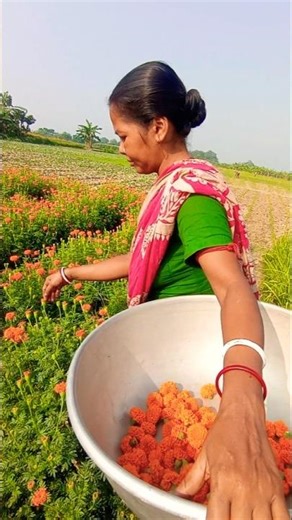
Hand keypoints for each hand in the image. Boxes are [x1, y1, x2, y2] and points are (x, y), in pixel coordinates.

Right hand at [42, 271, 67, 301]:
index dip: (44, 294)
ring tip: (53, 300)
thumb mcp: (52, 284)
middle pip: (49, 290)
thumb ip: (48, 290)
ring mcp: (56, 283)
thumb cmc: (58, 278)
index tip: (45, 299)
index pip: (44, 289)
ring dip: (53, 296)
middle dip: (49, 296)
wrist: (66, 275)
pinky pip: (57, 290)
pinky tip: (57, 297)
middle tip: (49, 301)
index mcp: (47, 281)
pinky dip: (57, 293)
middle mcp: (51, 282)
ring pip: (53, 291)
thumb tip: (45, 295)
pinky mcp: (60, 285)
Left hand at [176, 403, 288, 519]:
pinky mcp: (277, 487)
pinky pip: (281, 517)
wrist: (244, 415)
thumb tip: (180, 494)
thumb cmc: (225, 432)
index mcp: (222, 482)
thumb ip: (192, 480)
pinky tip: (262, 518)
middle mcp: (243, 489)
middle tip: (227, 515)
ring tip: (242, 516)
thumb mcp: (204, 456)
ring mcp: (262, 490)